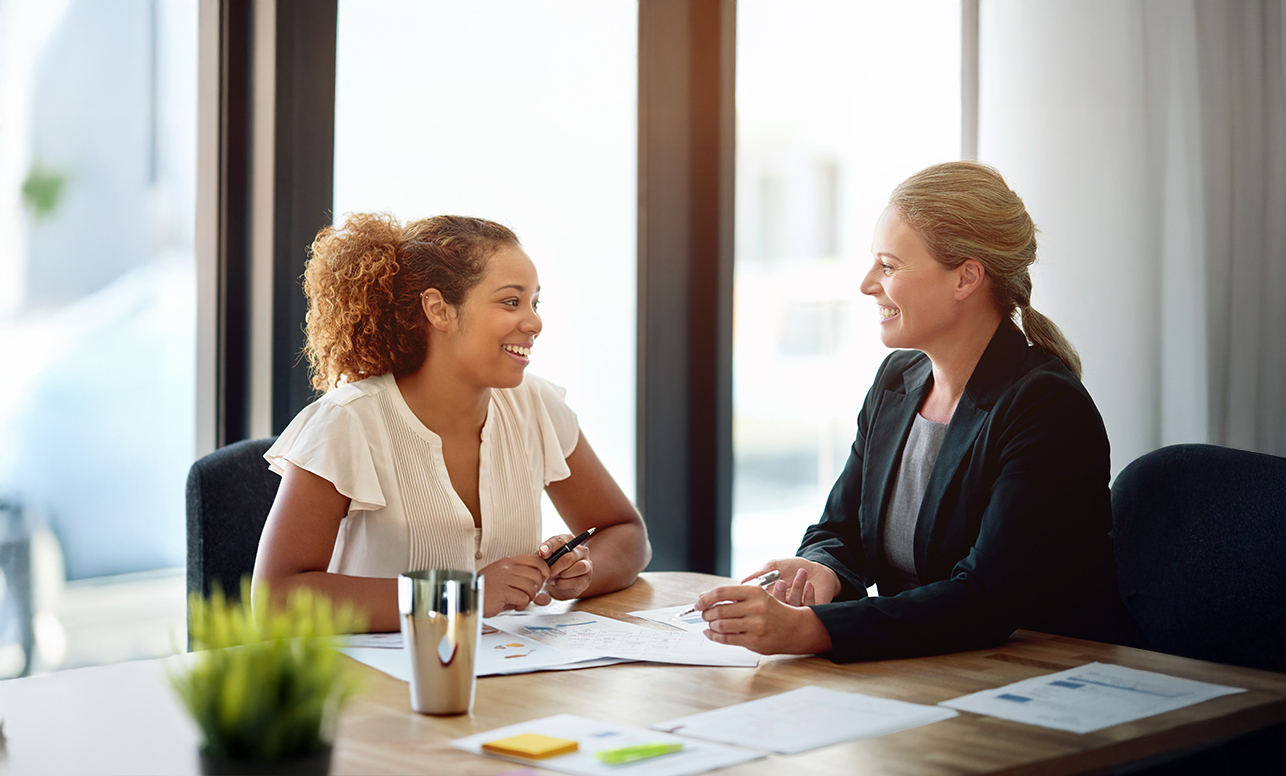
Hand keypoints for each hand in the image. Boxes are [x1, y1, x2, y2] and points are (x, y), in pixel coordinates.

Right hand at [479, 554, 550, 615]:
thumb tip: (545, 597)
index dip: (544, 570)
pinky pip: (523, 598)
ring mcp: (505, 578)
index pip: (535, 559)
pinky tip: (513, 604)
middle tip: (529, 594)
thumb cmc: (486, 590)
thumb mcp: (507, 582)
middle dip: (537, 588)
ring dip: (528, 597)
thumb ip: (525, 585)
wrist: (468, 597)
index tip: (544, 578)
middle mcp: (507, 567)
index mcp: (508, 561)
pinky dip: (521, 604)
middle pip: (536, 575)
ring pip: (531, 587)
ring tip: (519, 600)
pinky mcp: (502, 591)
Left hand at [538, 533, 592, 599]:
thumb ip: (543, 554)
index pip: (560, 540)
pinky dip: (564, 583)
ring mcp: (587, 564)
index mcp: (569, 541)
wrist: (555, 584)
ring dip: (562, 574)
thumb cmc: (550, 567)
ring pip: (579, 567)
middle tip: (545, 573)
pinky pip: (577, 581)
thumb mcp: (544, 559)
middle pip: (569, 557)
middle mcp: (581, 550)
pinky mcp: (586, 579)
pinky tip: (557, 583)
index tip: (542, 552)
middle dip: (554, 567)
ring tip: (553, 577)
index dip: (550, 546)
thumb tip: (543, 552)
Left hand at [695, 584, 832, 654]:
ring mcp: (755, 625)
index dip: (705, 598)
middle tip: (703, 615)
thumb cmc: (772, 611)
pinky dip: (714, 636)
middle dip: (706, 613)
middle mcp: (755, 608)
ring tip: (710, 624)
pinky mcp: (754, 641)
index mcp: (754, 592)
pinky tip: (711, 633)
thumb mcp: (757, 597)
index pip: (721, 592)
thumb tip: (704, 598)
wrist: (795, 628)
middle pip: (719, 610)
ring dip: (711, 625)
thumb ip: (733, 597)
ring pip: (721, 625)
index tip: (698, 603)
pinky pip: (727, 639)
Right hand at [742, 558, 840, 605]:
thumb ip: (760, 573)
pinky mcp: (813, 611)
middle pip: (777, 610)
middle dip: (779, 595)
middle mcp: (783, 607)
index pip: (762, 604)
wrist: (817, 568)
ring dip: (797, 589)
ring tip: (801, 573)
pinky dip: (809, 595)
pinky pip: (809, 608)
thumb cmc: (793, 566)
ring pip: (794, 607)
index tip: (761, 588)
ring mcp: (798, 610)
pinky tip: (809, 584)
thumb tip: (742, 582)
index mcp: (772, 598)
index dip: (760, 599)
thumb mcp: (774, 566)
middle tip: (782, 582)